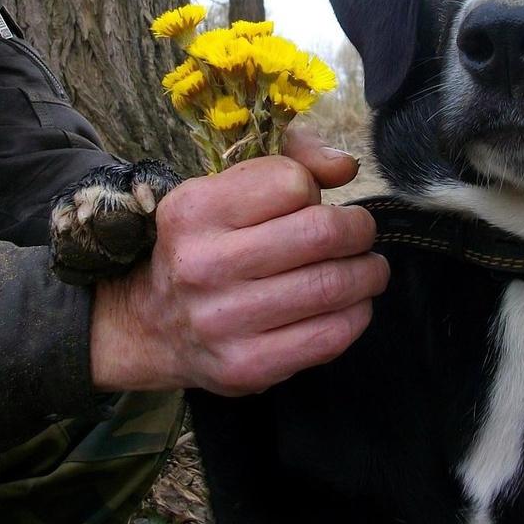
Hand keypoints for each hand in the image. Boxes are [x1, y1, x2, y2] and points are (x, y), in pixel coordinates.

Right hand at [89, 128, 388, 394]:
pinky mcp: (246, 366)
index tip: (312, 201)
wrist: (155, 324)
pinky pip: (329, 336)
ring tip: (367, 268)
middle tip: (361, 233)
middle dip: (359, 229)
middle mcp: (201, 264)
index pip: (291, 182)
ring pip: (332, 285)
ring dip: (368, 273)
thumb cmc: (209, 241)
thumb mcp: (229, 184)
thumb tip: (346, 168)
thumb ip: (293, 157)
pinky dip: (356, 314)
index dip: (314, 188)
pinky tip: (351, 304)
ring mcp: (222, 321)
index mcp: (194, 209)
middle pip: (321, 233)